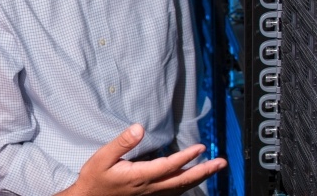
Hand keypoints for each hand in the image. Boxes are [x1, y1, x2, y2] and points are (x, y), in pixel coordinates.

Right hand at [56, 124, 227, 195]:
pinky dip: (187, 187)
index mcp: (140, 176)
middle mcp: (149, 188)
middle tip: (221, 163)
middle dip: (204, 171)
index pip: (169, 166)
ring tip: (213, 169)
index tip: (201, 147)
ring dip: (199, 179)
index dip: (187, 157)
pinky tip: (192, 181)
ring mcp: (151, 195)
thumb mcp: (102, 157)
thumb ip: (122, 143)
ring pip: (181, 188)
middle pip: (182, 180)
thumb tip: (139, 128)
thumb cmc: (94, 178)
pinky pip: (173, 194)